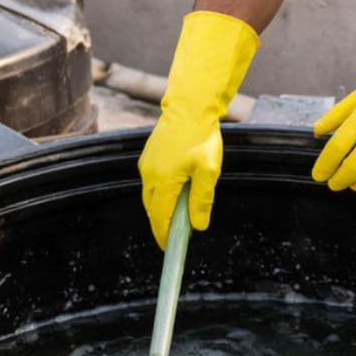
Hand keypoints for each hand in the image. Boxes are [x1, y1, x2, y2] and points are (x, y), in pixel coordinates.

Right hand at [139, 11, 258, 248]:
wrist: (189, 107)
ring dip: (163, 208)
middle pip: (153, 209)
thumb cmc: (201, 137)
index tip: (169, 249)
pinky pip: (153, 182)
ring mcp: (147, 165)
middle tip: (177, 236)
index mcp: (163, 181)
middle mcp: (149, 175)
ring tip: (179, 216)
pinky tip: (176, 192)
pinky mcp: (149, 157)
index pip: (160, 218)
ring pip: (152, 196)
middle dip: (163, 224)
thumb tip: (198, 225)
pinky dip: (162, 193)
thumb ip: (201, 200)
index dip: (164, 235)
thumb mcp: (208, 172)